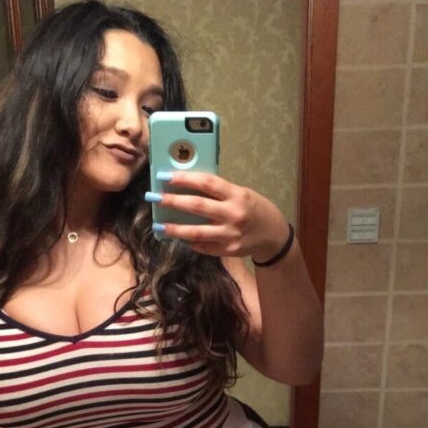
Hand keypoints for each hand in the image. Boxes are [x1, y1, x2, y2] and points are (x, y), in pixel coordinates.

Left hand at [149, 171, 289, 260]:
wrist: (273, 235)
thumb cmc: (254, 208)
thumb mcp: (241, 193)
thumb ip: (218, 192)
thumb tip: (186, 186)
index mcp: (237, 195)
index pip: (207, 183)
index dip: (184, 179)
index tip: (165, 176)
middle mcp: (233, 214)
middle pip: (197, 206)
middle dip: (172, 202)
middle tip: (153, 198)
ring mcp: (230, 235)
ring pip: (196, 232)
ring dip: (174, 229)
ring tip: (158, 226)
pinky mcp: (227, 250)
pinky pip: (203, 246)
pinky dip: (188, 242)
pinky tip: (177, 238)